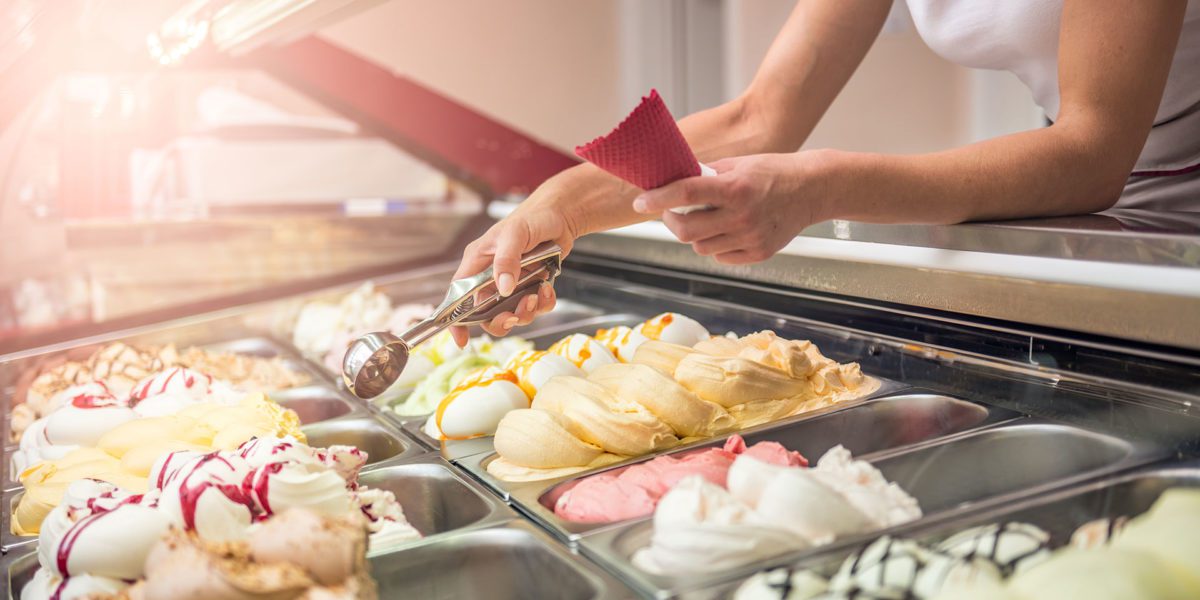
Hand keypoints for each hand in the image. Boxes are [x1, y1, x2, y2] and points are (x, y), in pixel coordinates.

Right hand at [449, 187, 580, 346]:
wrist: (561, 215)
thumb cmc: (532, 218)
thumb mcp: (514, 235)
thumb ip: (506, 260)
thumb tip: (502, 289)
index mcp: (477, 262)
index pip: (458, 296)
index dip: (456, 320)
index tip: (461, 340)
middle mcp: (491, 276)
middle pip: (485, 313)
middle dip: (501, 319)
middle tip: (515, 315)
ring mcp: (511, 283)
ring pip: (511, 313)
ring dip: (525, 312)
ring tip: (536, 296)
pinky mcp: (530, 286)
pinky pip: (534, 306)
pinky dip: (542, 303)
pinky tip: (547, 289)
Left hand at [632, 152, 828, 263]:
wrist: (812, 189)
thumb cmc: (774, 172)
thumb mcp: (739, 164)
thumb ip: (706, 175)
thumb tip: (672, 183)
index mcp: (736, 188)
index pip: (686, 193)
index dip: (658, 198)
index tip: (641, 201)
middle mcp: (742, 216)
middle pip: (686, 230)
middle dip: (670, 221)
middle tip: (671, 212)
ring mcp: (751, 238)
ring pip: (700, 247)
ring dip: (694, 234)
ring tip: (706, 218)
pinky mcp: (758, 253)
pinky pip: (720, 256)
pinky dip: (715, 244)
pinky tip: (725, 229)